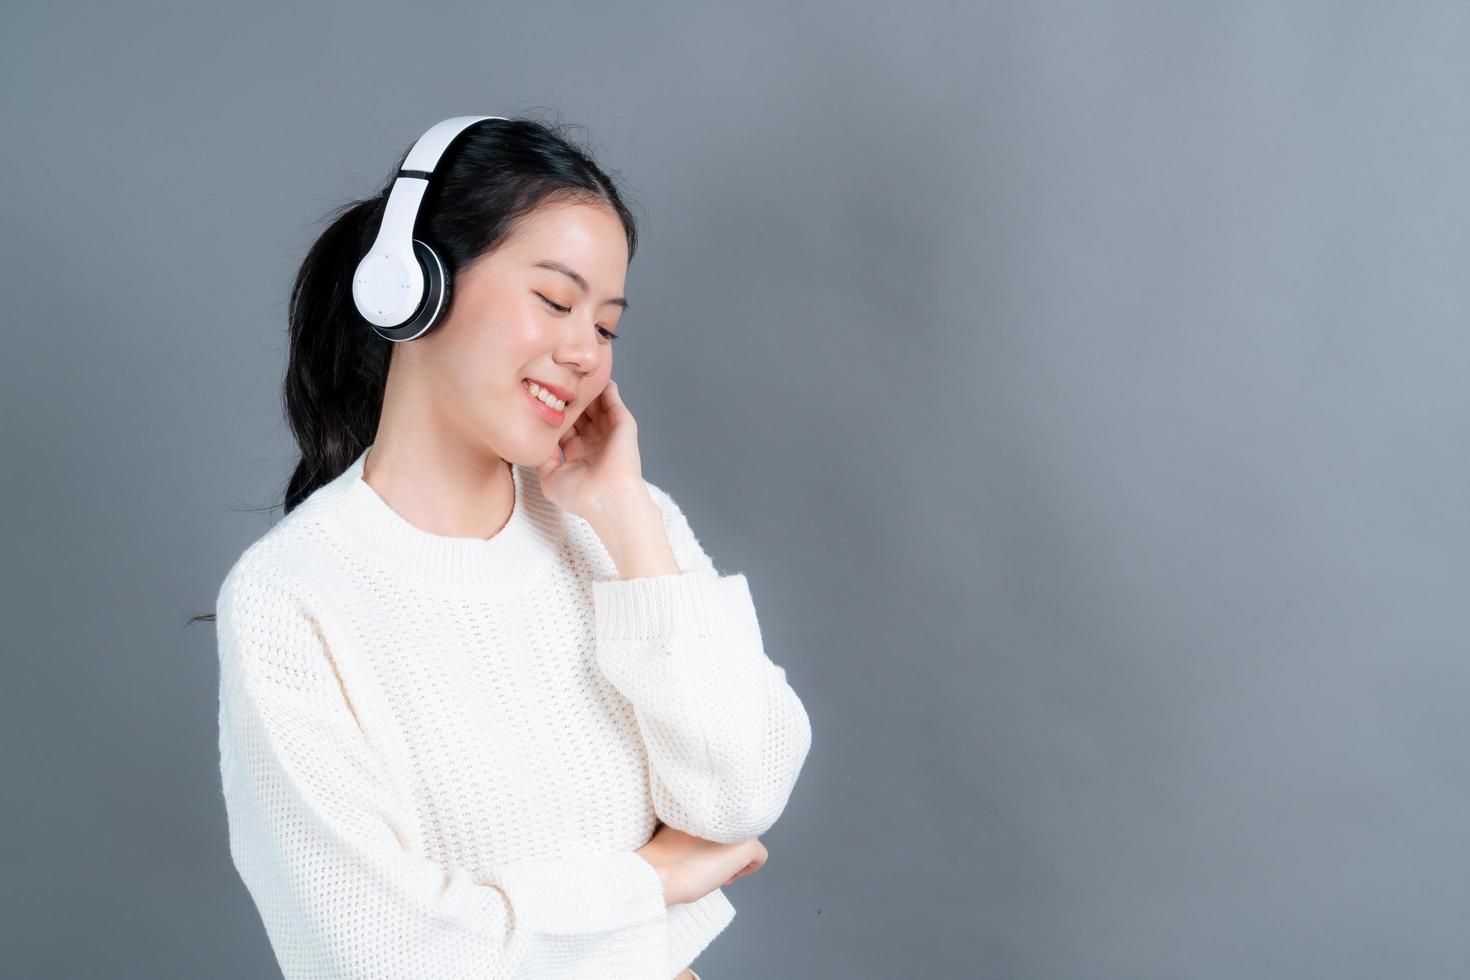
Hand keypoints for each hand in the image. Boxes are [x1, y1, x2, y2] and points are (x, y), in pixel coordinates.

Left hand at [537, 380, 648, 521]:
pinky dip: (606, 387)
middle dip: (568, 397)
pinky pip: (613, 399)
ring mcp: (608, 431)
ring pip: (595, 403)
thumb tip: (536, 439)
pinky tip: (594, 374)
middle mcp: (592, 440)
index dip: (553, 412)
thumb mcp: (550, 476)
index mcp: (577, 452)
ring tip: (571, 371)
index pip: (564, 425)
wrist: (607, 499)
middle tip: (553, 376)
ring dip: (585, 390)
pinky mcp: (622, 423)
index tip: (539, 395)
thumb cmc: (580, 495)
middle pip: (579, 411)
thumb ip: (543, 456)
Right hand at [635, 822, 768, 906]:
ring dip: (734, 860)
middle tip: (708, 864)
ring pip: (746, 843)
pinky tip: (728, 877)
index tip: (701, 853)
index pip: (721, 819)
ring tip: (714, 871)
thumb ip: (695, 826)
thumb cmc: (661, 859)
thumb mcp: (677, 832)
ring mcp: (738, 827)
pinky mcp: (748, 846)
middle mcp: (724, 811)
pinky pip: (760, 857)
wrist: (658, 873)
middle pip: (734, 831)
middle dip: (725, 850)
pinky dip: (749, 869)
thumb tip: (708, 840)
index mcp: (704, 806)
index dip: (714, 839)